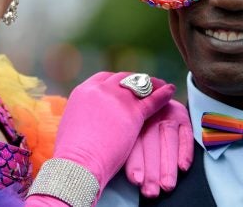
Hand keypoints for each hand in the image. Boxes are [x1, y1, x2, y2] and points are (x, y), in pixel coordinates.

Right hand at [52, 72, 175, 190]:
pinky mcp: (133, 113)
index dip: (115, 81)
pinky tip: (170, 90)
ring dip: (151, 83)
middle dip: (134, 80)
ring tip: (160, 83)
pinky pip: (152, 99)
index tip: (123, 84)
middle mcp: (100, 90)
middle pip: (122, 78)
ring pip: (139, 85)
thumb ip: (82, 115)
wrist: (78, 163)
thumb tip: (85, 119)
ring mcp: (117, 99)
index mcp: (83, 92)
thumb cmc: (71, 153)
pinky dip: (163, 94)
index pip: (103, 79)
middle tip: (144, 83)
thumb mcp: (71, 125)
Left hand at [125, 99, 192, 196]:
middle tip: (151, 191)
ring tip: (167, 185)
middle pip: (151, 143)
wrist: (156, 93)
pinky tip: (183, 167)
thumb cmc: (138, 121)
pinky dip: (185, 151)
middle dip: (152, 170)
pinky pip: (186, 134)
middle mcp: (150, 115)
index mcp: (132, 118)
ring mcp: (168, 114)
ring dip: (168, 165)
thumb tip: (123, 174)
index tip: (136, 180)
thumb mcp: (129, 128)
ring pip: (168, 140)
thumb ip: (127, 144)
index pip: (134, 143)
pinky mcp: (183, 116)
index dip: (136, 163)